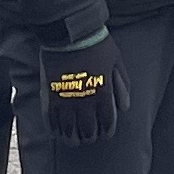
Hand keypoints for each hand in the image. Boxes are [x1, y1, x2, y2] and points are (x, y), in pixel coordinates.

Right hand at [42, 24, 122, 144]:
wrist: (69, 33)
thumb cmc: (96, 45)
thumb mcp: (117, 61)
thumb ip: (122, 85)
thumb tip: (124, 107)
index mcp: (103, 93)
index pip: (106, 123)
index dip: (106, 132)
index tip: (105, 134)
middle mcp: (84, 101)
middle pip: (87, 131)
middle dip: (90, 137)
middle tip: (89, 137)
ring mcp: (65, 100)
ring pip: (68, 130)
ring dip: (72, 138)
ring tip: (74, 140)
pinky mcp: (49, 96)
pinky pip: (51, 120)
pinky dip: (55, 129)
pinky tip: (58, 132)